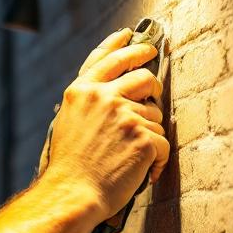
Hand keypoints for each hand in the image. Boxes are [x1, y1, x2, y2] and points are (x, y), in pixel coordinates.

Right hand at [37, 28, 168, 218]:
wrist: (72, 193)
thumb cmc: (69, 166)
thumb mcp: (68, 122)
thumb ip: (89, 102)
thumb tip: (115, 91)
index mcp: (82, 91)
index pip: (108, 58)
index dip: (126, 46)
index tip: (138, 39)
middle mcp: (103, 97)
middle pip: (143, 78)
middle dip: (152, 87)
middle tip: (153, 95)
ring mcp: (125, 115)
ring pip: (155, 115)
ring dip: (149, 134)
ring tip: (131, 155)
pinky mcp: (143, 137)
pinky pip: (164, 141)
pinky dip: (158, 159)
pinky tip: (145, 171)